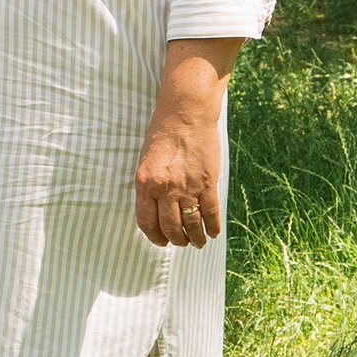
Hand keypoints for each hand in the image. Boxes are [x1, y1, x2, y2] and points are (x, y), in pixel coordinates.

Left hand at [134, 101, 221, 247]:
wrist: (186, 113)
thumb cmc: (163, 133)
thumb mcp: (146, 161)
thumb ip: (149, 185)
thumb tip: (155, 210)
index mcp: (145, 183)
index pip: (146, 222)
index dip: (154, 237)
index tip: (160, 241)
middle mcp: (165, 189)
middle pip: (170, 227)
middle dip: (175, 240)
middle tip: (180, 242)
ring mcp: (188, 187)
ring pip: (191, 224)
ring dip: (194, 238)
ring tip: (196, 243)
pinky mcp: (208, 182)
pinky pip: (210, 213)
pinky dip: (211, 227)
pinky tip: (212, 233)